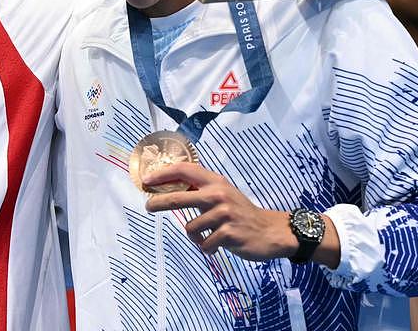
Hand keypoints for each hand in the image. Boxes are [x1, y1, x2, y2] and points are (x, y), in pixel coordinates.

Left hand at [142, 163, 295, 260]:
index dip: (163, 174)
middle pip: (179, 197)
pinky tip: (218, 245)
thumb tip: (168, 190)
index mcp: (215, 182)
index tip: (147, 180)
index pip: (184, 170)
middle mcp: (218, 194)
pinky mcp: (228, 233)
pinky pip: (204, 244)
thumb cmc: (241, 213)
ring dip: (196, 236)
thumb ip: (200, 191)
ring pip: (191, 227)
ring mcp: (224, 213)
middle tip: (148, 207)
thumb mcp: (223, 195)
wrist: (271, 231)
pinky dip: (207, 247)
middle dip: (159, 202)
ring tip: (209, 236)